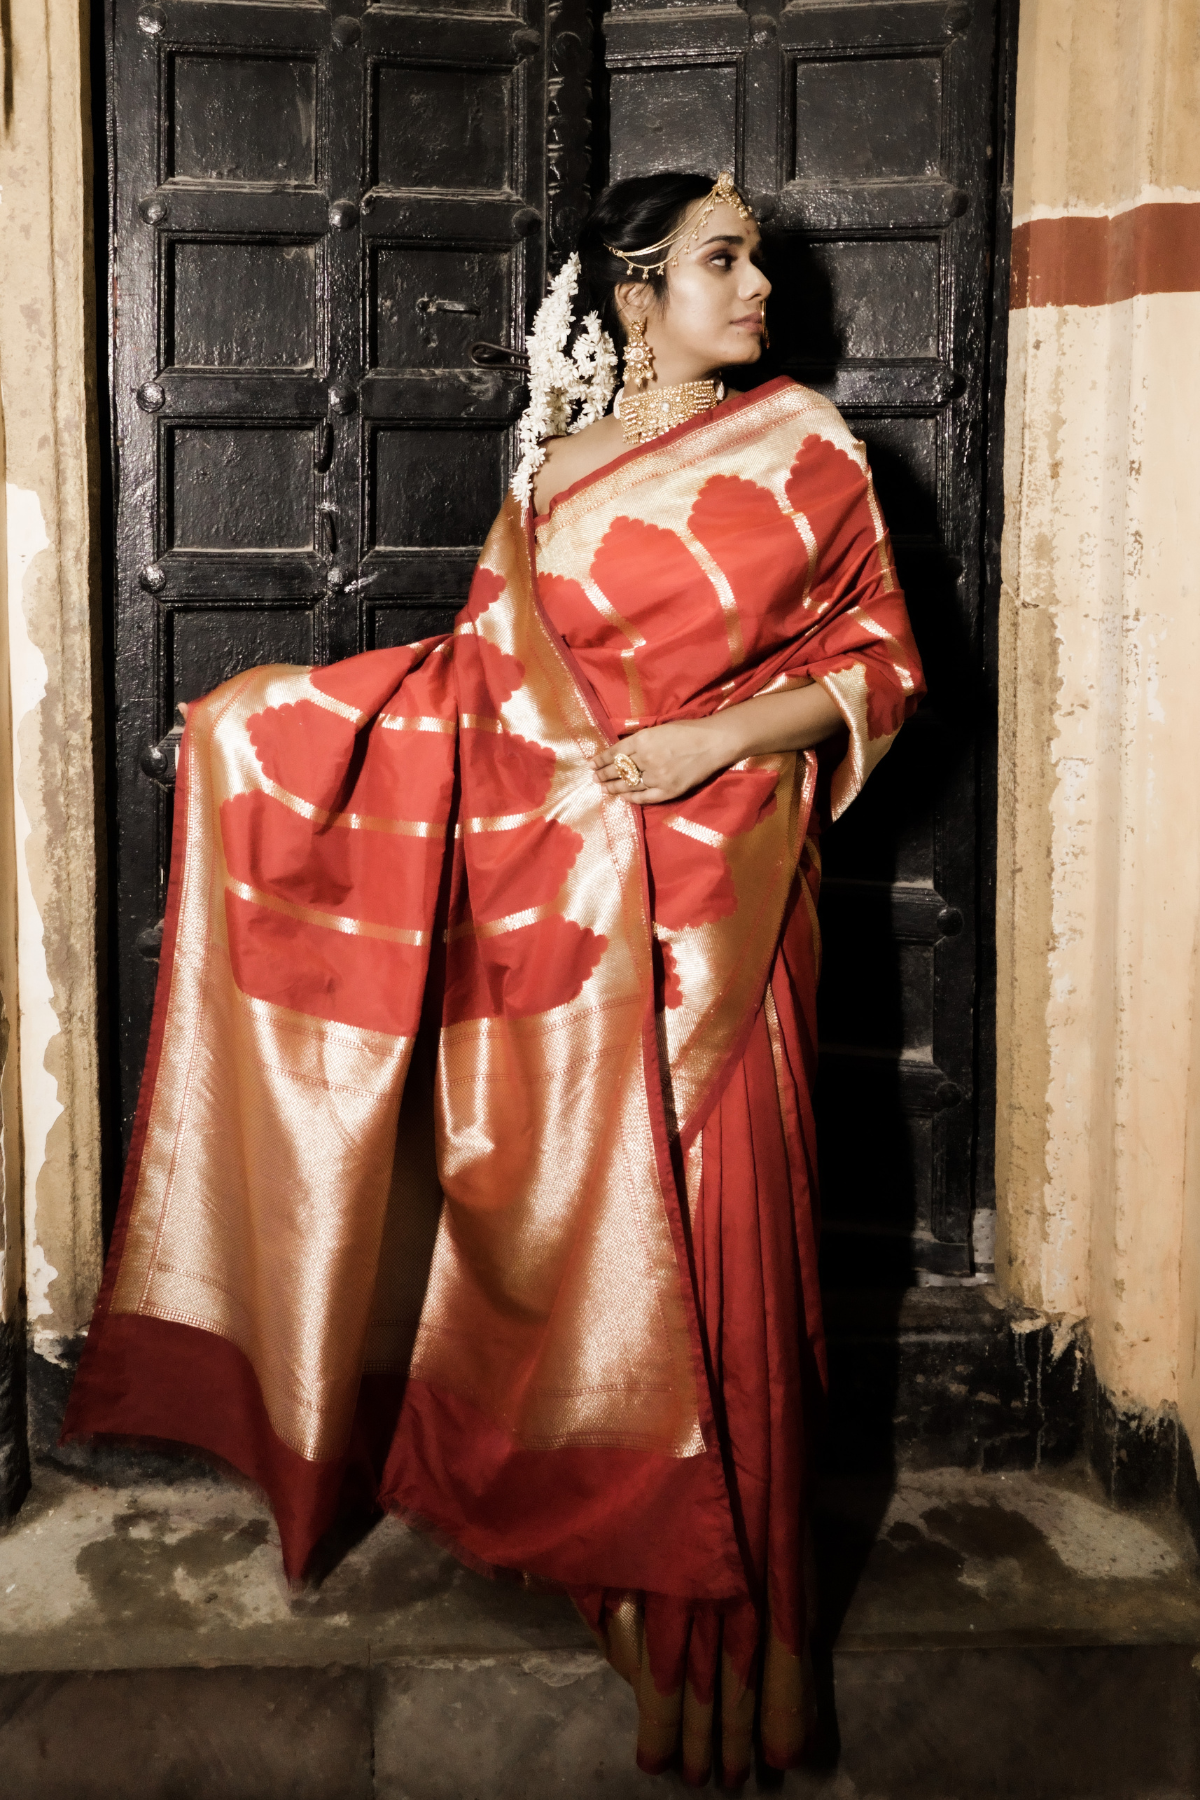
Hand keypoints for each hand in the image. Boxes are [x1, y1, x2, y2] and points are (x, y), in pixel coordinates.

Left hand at [591, 718, 737, 805]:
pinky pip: (643, 797)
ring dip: (613, 787)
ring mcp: (656, 776)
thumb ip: (640, 739)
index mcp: (643, 739)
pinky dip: (631, 798)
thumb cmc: (688, 731)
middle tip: (594, 778)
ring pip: (628, 784)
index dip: (601, 759)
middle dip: (603, 774)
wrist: (713, 743)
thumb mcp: (659, 728)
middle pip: (618, 769)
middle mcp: (646, 758)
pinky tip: (621, 797)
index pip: (615, 752)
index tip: (591, 764)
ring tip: (602, 788)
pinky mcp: (667, 790)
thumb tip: (621, 748)